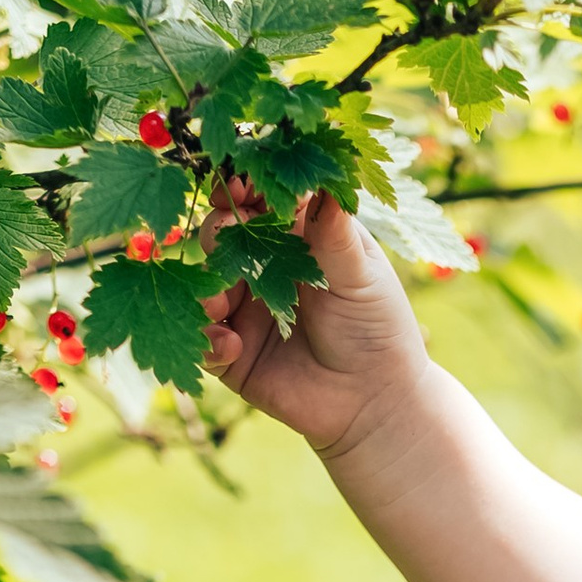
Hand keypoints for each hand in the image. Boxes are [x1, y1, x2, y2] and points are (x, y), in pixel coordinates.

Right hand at [201, 185, 434, 466]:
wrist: (376, 403)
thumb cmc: (377, 329)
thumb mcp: (361, 276)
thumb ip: (335, 232)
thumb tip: (324, 178)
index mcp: (297, 237)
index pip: (260, 200)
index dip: (245, 188)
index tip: (239, 187)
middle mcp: (264, 267)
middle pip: (223, 234)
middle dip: (219, 231)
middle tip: (227, 233)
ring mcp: (245, 309)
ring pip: (204, 283)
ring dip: (207, 286)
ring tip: (222, 300)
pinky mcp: (232, 353)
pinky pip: (204, 339)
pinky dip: (209, 338)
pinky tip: (232, 346)